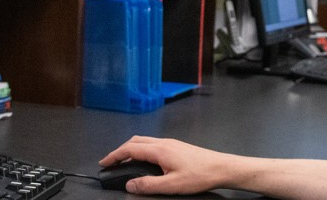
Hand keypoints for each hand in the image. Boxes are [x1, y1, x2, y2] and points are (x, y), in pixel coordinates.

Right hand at [99, 136, 241, 194]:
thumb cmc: (201, 175)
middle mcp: (164, 142)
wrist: (222, 168)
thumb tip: (130, 185)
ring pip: (144, 141)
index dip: (114, 155)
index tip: (104, 162)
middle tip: (111, 162)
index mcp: (160, 150)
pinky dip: (142, 150)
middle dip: (120, 150)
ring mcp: (171, 143)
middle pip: (135, 141)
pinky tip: (144, 160)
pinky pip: (153, 144)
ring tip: (124, 161)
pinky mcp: (177, 146)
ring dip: (131, 149)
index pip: (130, 149)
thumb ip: (148, 185)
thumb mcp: (172, 185)